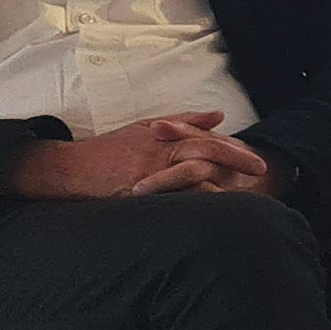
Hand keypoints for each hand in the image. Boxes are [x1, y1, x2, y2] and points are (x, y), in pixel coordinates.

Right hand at [11, 112, 277, 199]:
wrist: (70, 169)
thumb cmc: (110, 148)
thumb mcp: (147, 128)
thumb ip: (185, 121)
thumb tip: (219, 116)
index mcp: (165, 138)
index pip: (208, 140)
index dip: (235, 149)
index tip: (256, 159)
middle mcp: (159, 154)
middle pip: (206, 152)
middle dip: (236, 160)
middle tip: (261, 171)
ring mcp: (148, 175)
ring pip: (190, 177)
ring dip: (218, 187)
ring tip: (242, 198)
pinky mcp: (136, 195)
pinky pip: (168, 200)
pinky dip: (190, 205)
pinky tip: (208, 213)